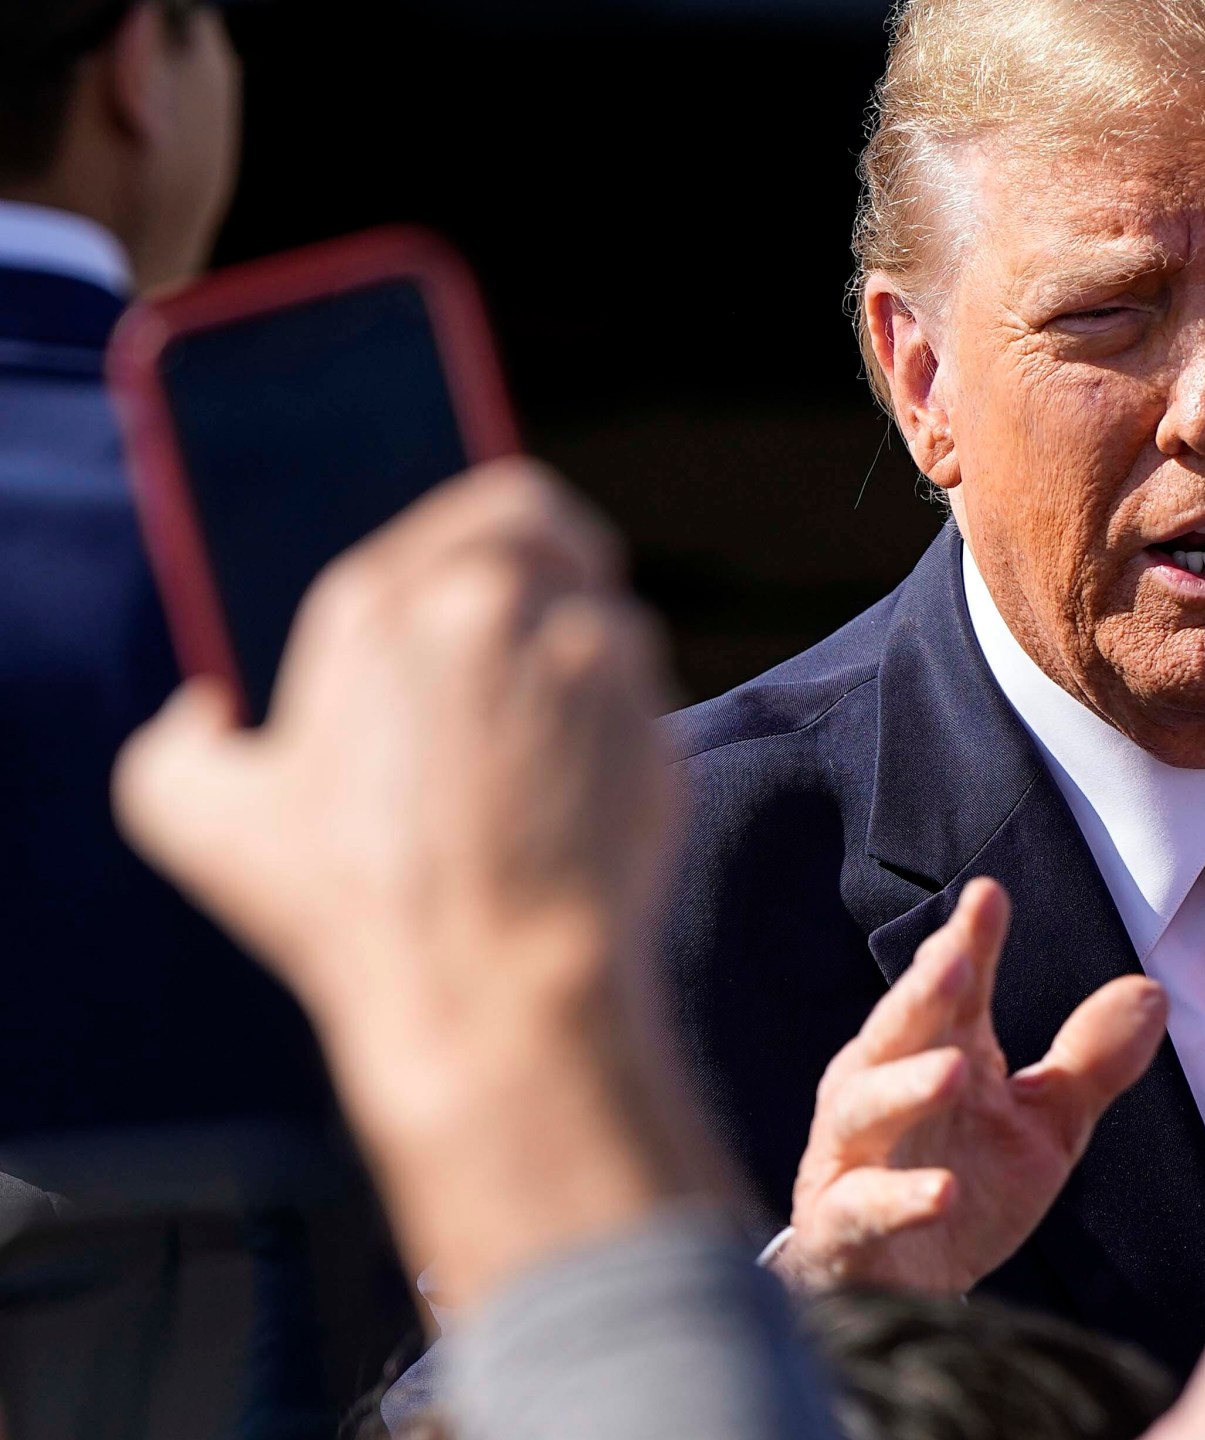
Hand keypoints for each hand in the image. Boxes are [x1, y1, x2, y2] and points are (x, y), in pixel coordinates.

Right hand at [114, 461, 690, 1306]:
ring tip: (549, 712)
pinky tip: (582, 767)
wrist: (488, 984)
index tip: (487, 557)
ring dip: (579, 641)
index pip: (467, 503)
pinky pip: (639, 683)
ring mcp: (578, 650)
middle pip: (545, 525)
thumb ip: (176, 742)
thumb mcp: (198, 822)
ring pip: (600, 603)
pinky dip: (616, 708)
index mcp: (369, 605)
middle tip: (537, 602)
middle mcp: (480, 601)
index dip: (482, 527)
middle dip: (546, 553)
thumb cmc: (348, 911)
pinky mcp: (647, 711)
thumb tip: (207, 704)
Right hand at [775, 877, 1167, 1292]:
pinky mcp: (840, 1229)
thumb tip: (1150, 993)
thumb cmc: (966, 1187)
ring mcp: (852, 1160)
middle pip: (894, 1033)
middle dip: (920, 994)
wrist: (909, 1295)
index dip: (967, 942)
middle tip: (954, 959)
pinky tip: (942, 1192)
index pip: (952, 991)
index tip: (989, 897)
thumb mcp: (1045, 1126)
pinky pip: (861, 1209)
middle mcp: (880, 1093)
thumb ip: (1089, 1063)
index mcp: (933, 1054)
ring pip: (862, 1110)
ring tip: (955, 1069)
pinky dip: (898, 1199)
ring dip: (904, 1087)